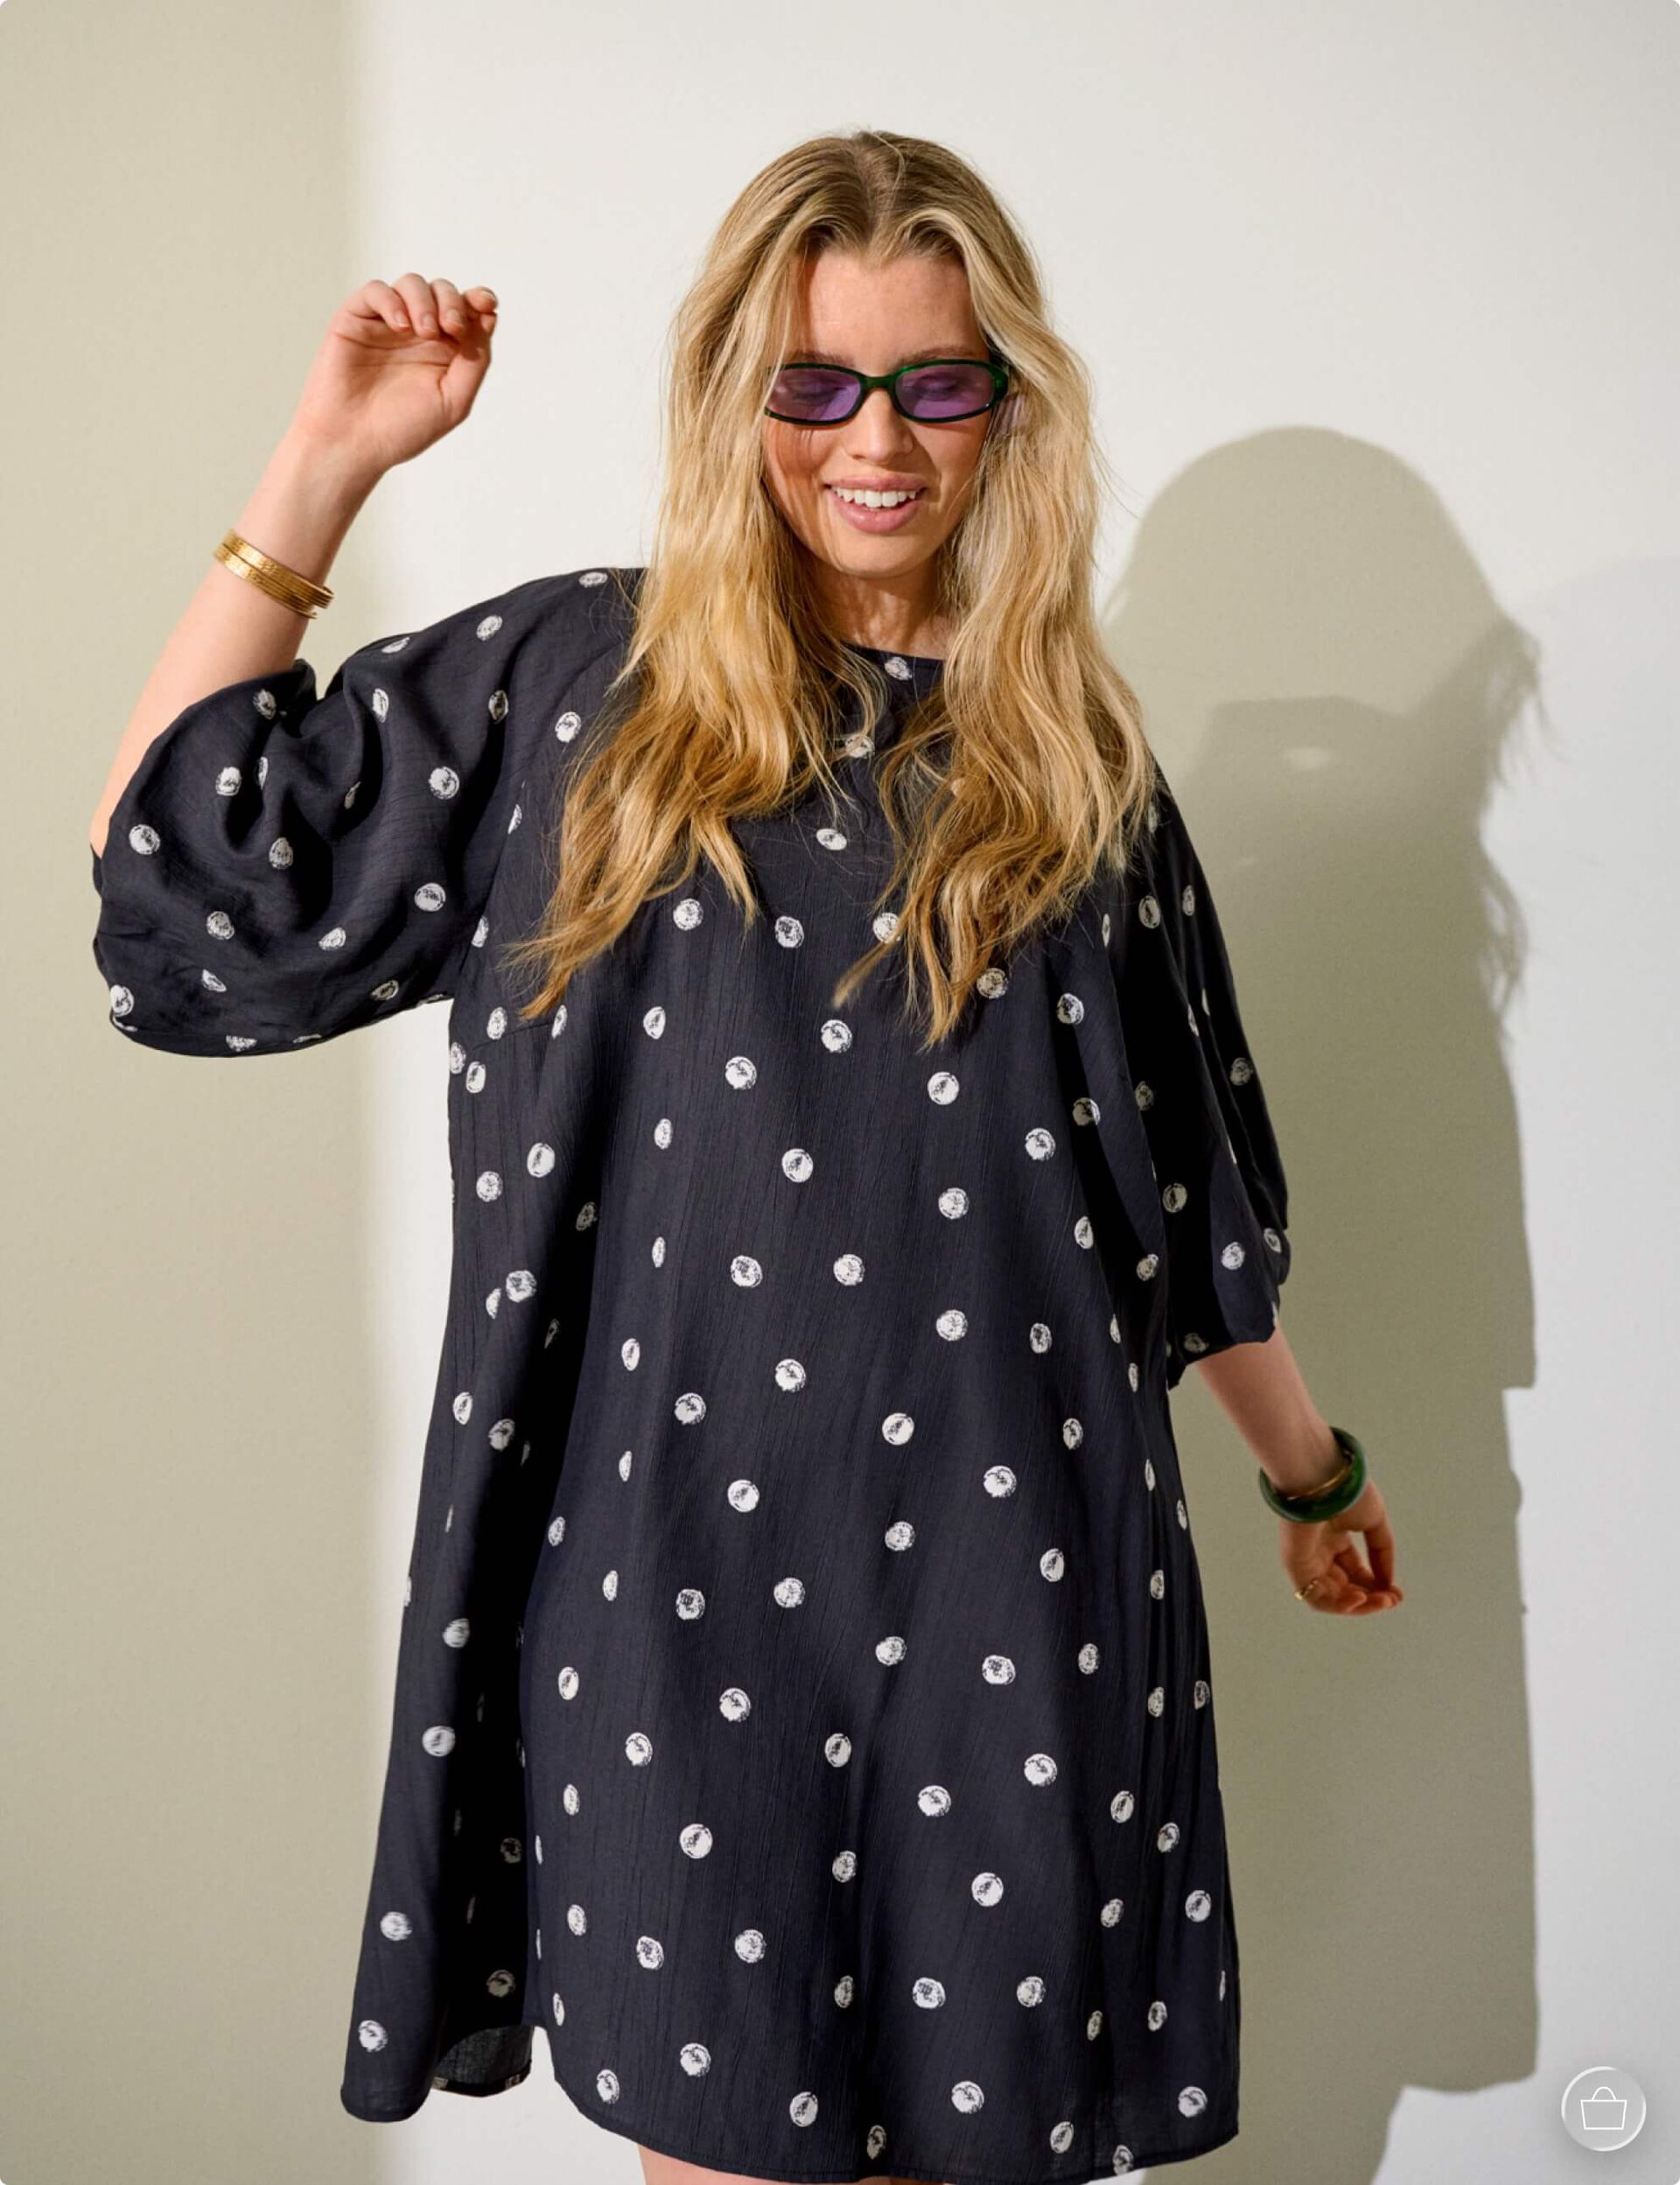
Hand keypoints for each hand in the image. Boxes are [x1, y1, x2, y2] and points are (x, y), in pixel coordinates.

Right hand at [286, 273, 499, 485]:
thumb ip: (475, 361)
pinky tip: (400, 326)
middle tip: (452, 328)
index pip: (467, 312)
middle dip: (453, 301)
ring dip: (425, 301)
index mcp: (445, 351)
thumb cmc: (402, 430)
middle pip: (442, 291)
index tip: (486, 304)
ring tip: (424, 332)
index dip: (479, 299)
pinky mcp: (356, 319)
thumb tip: (489, 317)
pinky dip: (392, 301)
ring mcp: (387, 324)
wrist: (353, 443)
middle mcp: (418, 333)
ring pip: (412, 284)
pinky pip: (376, 291)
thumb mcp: (454, 401)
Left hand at [1278, 1479, 1403, 1615]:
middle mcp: (1318, 1550)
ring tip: (1381, 1601)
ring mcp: (1306, 1559)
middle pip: (1345, 1586)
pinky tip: (1360, 1599)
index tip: (1397, 1594)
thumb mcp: (1374, 1521)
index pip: (1354, 1570)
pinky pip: (1316, 1597)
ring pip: (1332, 1596)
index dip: (1376, 1585)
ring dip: (1359, 1605)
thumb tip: (1388, 1583)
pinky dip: (1339, 1605)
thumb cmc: (1347, 1492)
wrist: (1323, 1478)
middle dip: (1371, 1597)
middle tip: (1391, 1600)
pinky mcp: (1295, 1565)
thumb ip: (1382, 1552)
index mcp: (1334, 1536)